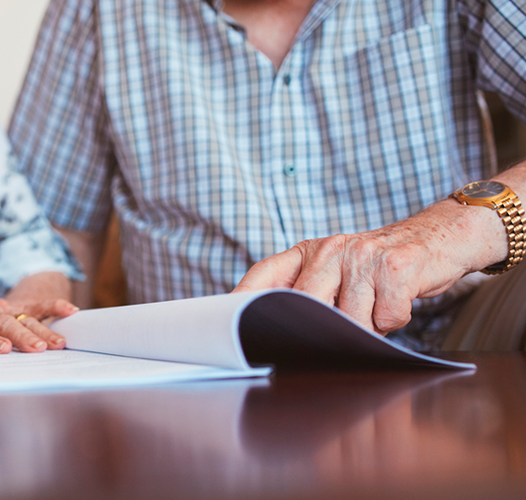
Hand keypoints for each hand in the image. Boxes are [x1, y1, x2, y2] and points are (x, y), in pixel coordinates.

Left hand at [0, 297, 78, 353]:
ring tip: (58, 344)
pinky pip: (41, 305)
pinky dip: (56, 307)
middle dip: (22, 336)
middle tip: (37, 349)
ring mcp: (4, 307)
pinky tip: (70, 311)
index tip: (4, 349)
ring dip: (43, 331)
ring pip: (25, 318)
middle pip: (4, 323)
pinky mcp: (23, 304)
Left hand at [233, 201, 500, 334]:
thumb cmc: (380, 264)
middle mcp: (331, 249)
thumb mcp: (337, 268)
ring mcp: (363, 257)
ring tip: (376, 305)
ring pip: (350, 321)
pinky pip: (386, 318)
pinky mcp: (396, 268)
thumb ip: (309, 291)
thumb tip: (275, 333)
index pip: (264, 276)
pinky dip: (395, 319)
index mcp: (309, 251)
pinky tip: (398, 300)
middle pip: (306, 307)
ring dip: (367, 325)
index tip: (225, 325)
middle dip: (321, 329)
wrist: (439, 237)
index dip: (241, 300)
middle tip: (337, 331)